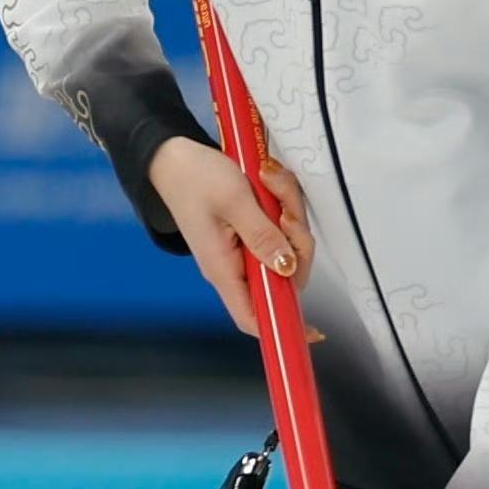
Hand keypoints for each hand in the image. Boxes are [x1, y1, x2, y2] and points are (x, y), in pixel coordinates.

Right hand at [146, 135, 308, 340]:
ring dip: (289, 211)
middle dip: (297, 241)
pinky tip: (270, 183)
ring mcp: (244, 247)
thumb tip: (287, 266)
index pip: (254, 316)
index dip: (283, 326)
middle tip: (286, 211)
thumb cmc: (193, 178)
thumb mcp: (234, 201)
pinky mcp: (251, 230)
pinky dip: (282, 203)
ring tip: (271, 183)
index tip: (314, 331)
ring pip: (287, 245)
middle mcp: (234, 265)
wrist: (173, 157)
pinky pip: (280, 227)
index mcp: (223, 268)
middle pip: (285, 274)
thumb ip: (263, 235)